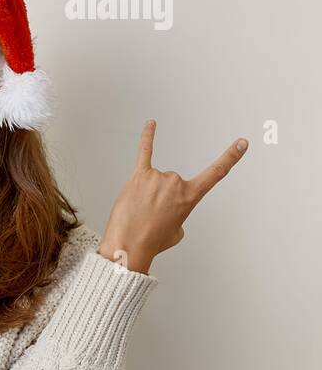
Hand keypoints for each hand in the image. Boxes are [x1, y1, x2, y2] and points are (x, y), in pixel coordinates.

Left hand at [98, 120, 247, 273]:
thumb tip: (166, 206)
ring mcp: (157, 177)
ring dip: (147, 194)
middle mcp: (176, 182)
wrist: (128, 245)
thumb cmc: (151, 240)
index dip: (231, 157)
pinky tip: (152, 124)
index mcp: (190, 196)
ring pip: (156, 180)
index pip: (216, 173)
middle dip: (160, 199)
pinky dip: (148, 137)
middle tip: (151, 215)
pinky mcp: (138, 175)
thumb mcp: (176, 231)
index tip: (242, 143)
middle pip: (172, 183)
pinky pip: (145, 151)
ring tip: (139, 211)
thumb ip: (177, 213)